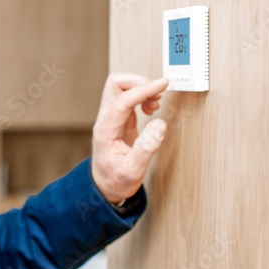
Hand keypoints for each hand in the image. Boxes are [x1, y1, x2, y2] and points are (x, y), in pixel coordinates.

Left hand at [90, 74, 169, 204]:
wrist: (105, 186)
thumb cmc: (116, 180)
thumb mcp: (133, 172)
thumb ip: (146, 148)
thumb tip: (160, 124)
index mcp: (105, 131)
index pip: (122, 101)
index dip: (143, 90)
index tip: (162, 84)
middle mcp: (106, 120)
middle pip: (115, 84)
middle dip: (139, 82)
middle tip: (157, 95)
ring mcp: (111, 117)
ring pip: (121, 87)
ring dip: (141, 88)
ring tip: (155, 105)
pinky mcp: (119, 118)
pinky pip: (128, 97)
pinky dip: (142, 95)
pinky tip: (151, 108)